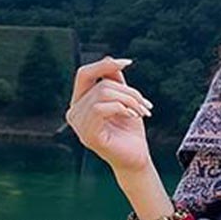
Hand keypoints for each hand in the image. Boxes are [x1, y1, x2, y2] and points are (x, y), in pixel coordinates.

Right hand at [65, 56, 154, 175]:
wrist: (137, 160)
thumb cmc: (130, 132)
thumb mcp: (124, 101)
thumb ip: (114, 82)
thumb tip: (111, 59)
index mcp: (80, 102)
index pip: (84, 74)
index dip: (104, 65)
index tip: (128, 62)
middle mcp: (74, 112)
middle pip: (100, 84)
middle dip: (128, 91)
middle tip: (146, 105)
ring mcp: (78, 125)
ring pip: (102, 94)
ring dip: (129, 100)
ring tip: (142, 112)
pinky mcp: (88, 135)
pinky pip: (100, 108)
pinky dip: (121, 107)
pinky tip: (132, 116)